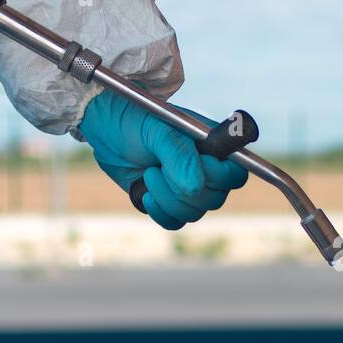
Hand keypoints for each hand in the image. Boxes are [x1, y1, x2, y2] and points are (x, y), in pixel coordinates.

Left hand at [78, 89, 247, 229]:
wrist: (106, 129)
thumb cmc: (133, 120)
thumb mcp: (156, 130)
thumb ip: (179, 154)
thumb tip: (195, 186)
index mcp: (213, 146)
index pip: (236, 174)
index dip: (219, 178)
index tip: (195, 167)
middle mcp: (206, 169)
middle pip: (215, 199)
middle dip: (183, 189)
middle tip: (158, 169)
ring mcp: (188, 188)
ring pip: (194, 212)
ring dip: (167, 198)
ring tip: (148, 174)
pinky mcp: (169, 203)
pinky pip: (175, 222)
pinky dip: (159, 212)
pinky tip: (145, 194)